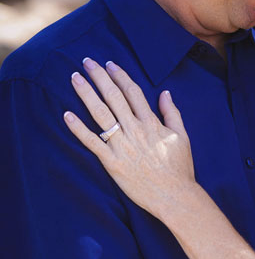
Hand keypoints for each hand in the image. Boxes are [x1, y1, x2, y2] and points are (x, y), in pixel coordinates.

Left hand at [64, 58, 195, 219]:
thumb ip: (172, 113)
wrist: (175, 196)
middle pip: (114, 97)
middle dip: (99, 77)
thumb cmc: (180, 168)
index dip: (120, 76)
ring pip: (101, 114)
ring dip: (86, 94)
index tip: (109, 64)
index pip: (133, 92)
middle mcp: (135, 130)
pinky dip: (78, 129)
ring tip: (75, 78)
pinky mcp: (112, 163)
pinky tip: (67, 115)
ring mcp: (123, 146)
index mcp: (152, 123)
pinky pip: (92, 142)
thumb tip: (165, 93)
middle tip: (87, 62)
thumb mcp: (182, 137)